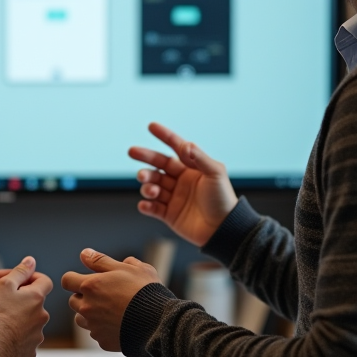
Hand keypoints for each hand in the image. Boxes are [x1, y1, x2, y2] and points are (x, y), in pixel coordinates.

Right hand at [0, 257, 51, 356]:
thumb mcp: (3, 285)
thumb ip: (19, 272)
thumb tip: (30, 261)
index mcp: (36, 298)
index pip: (45, 281)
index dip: (33, 278)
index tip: (22, 281)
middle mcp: (41, 317)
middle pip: (36, 304)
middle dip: (24, 302)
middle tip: (5, 304)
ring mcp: (36, 336)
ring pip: (31, 324)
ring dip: (21, 321)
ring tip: (2, 324)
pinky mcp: (29, 352)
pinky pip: (25, 342)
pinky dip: (17, 339)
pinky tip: (3, 339)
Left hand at [62, 249, 161, 351]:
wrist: (159, 321)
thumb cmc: (145, 291)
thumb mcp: (128, 267)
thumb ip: (101, 260)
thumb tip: (85, 254)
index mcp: (91, 286)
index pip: (67, 280)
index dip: (75, 279)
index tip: (86, 280)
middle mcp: (87, 307)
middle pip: (73, 301)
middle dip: (84, 297)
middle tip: (105, 295)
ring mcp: (94, 326)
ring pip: (81, 319)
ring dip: (90, 314)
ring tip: (111, 311)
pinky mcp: (102, 341)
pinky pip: (97, 334)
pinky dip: (104, 329)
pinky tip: (119, 324)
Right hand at [127, 122, 237, 246]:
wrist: (223, 230)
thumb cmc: (223, 200)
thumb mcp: (215, 174)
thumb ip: (200, 158)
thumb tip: (184, 145)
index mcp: (192, 168)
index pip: (176, 148)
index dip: (164, 136)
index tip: (151, 126)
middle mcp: (181, 180)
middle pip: (158, 165)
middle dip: (146, 158)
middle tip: (132, 152)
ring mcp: (174, 197)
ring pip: (153, 185)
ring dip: (148, 184)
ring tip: (152, 189)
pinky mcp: (169, 215)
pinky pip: (152, 208)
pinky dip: (146, 205)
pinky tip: (146, 204)